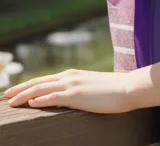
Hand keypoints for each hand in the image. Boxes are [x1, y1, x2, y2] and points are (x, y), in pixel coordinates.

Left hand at [4, 68, 135, 113]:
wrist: (128, 87)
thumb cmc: (114, 90)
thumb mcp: (92, 89)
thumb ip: (79, 91)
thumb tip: (72, 98)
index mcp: (72, 75)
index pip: (44, 80)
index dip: (28, 85)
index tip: (16, 91)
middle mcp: (69, 76)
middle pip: (38, 82)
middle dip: (20, 88)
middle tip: (6, 95)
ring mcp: (72, 85)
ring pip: (42, 88)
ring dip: (24, 94)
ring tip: (11, 101)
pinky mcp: (77, 94)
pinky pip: (54, 97)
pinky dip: (40, 99)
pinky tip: (30, 103)